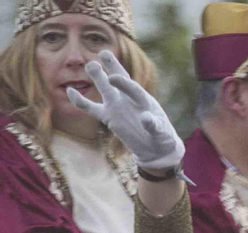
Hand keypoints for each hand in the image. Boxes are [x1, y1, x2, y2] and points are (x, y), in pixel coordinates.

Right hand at [68, 51, 181, 169]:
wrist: (154, 148)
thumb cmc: (161, 137)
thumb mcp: (161, 133)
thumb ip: (154, 125)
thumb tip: (145, 117)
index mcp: (144, 100)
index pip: (133, 88)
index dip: (123, 83)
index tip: (113, 78)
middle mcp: (128, 99)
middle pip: (120, 80)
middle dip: (112, 66)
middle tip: (104, 53)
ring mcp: (117, 106)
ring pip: (104, 89)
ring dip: (98, 77)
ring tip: (91, 65)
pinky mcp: (108, 116)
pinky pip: (91, 108)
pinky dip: (80, 101)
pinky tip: (70, 91)